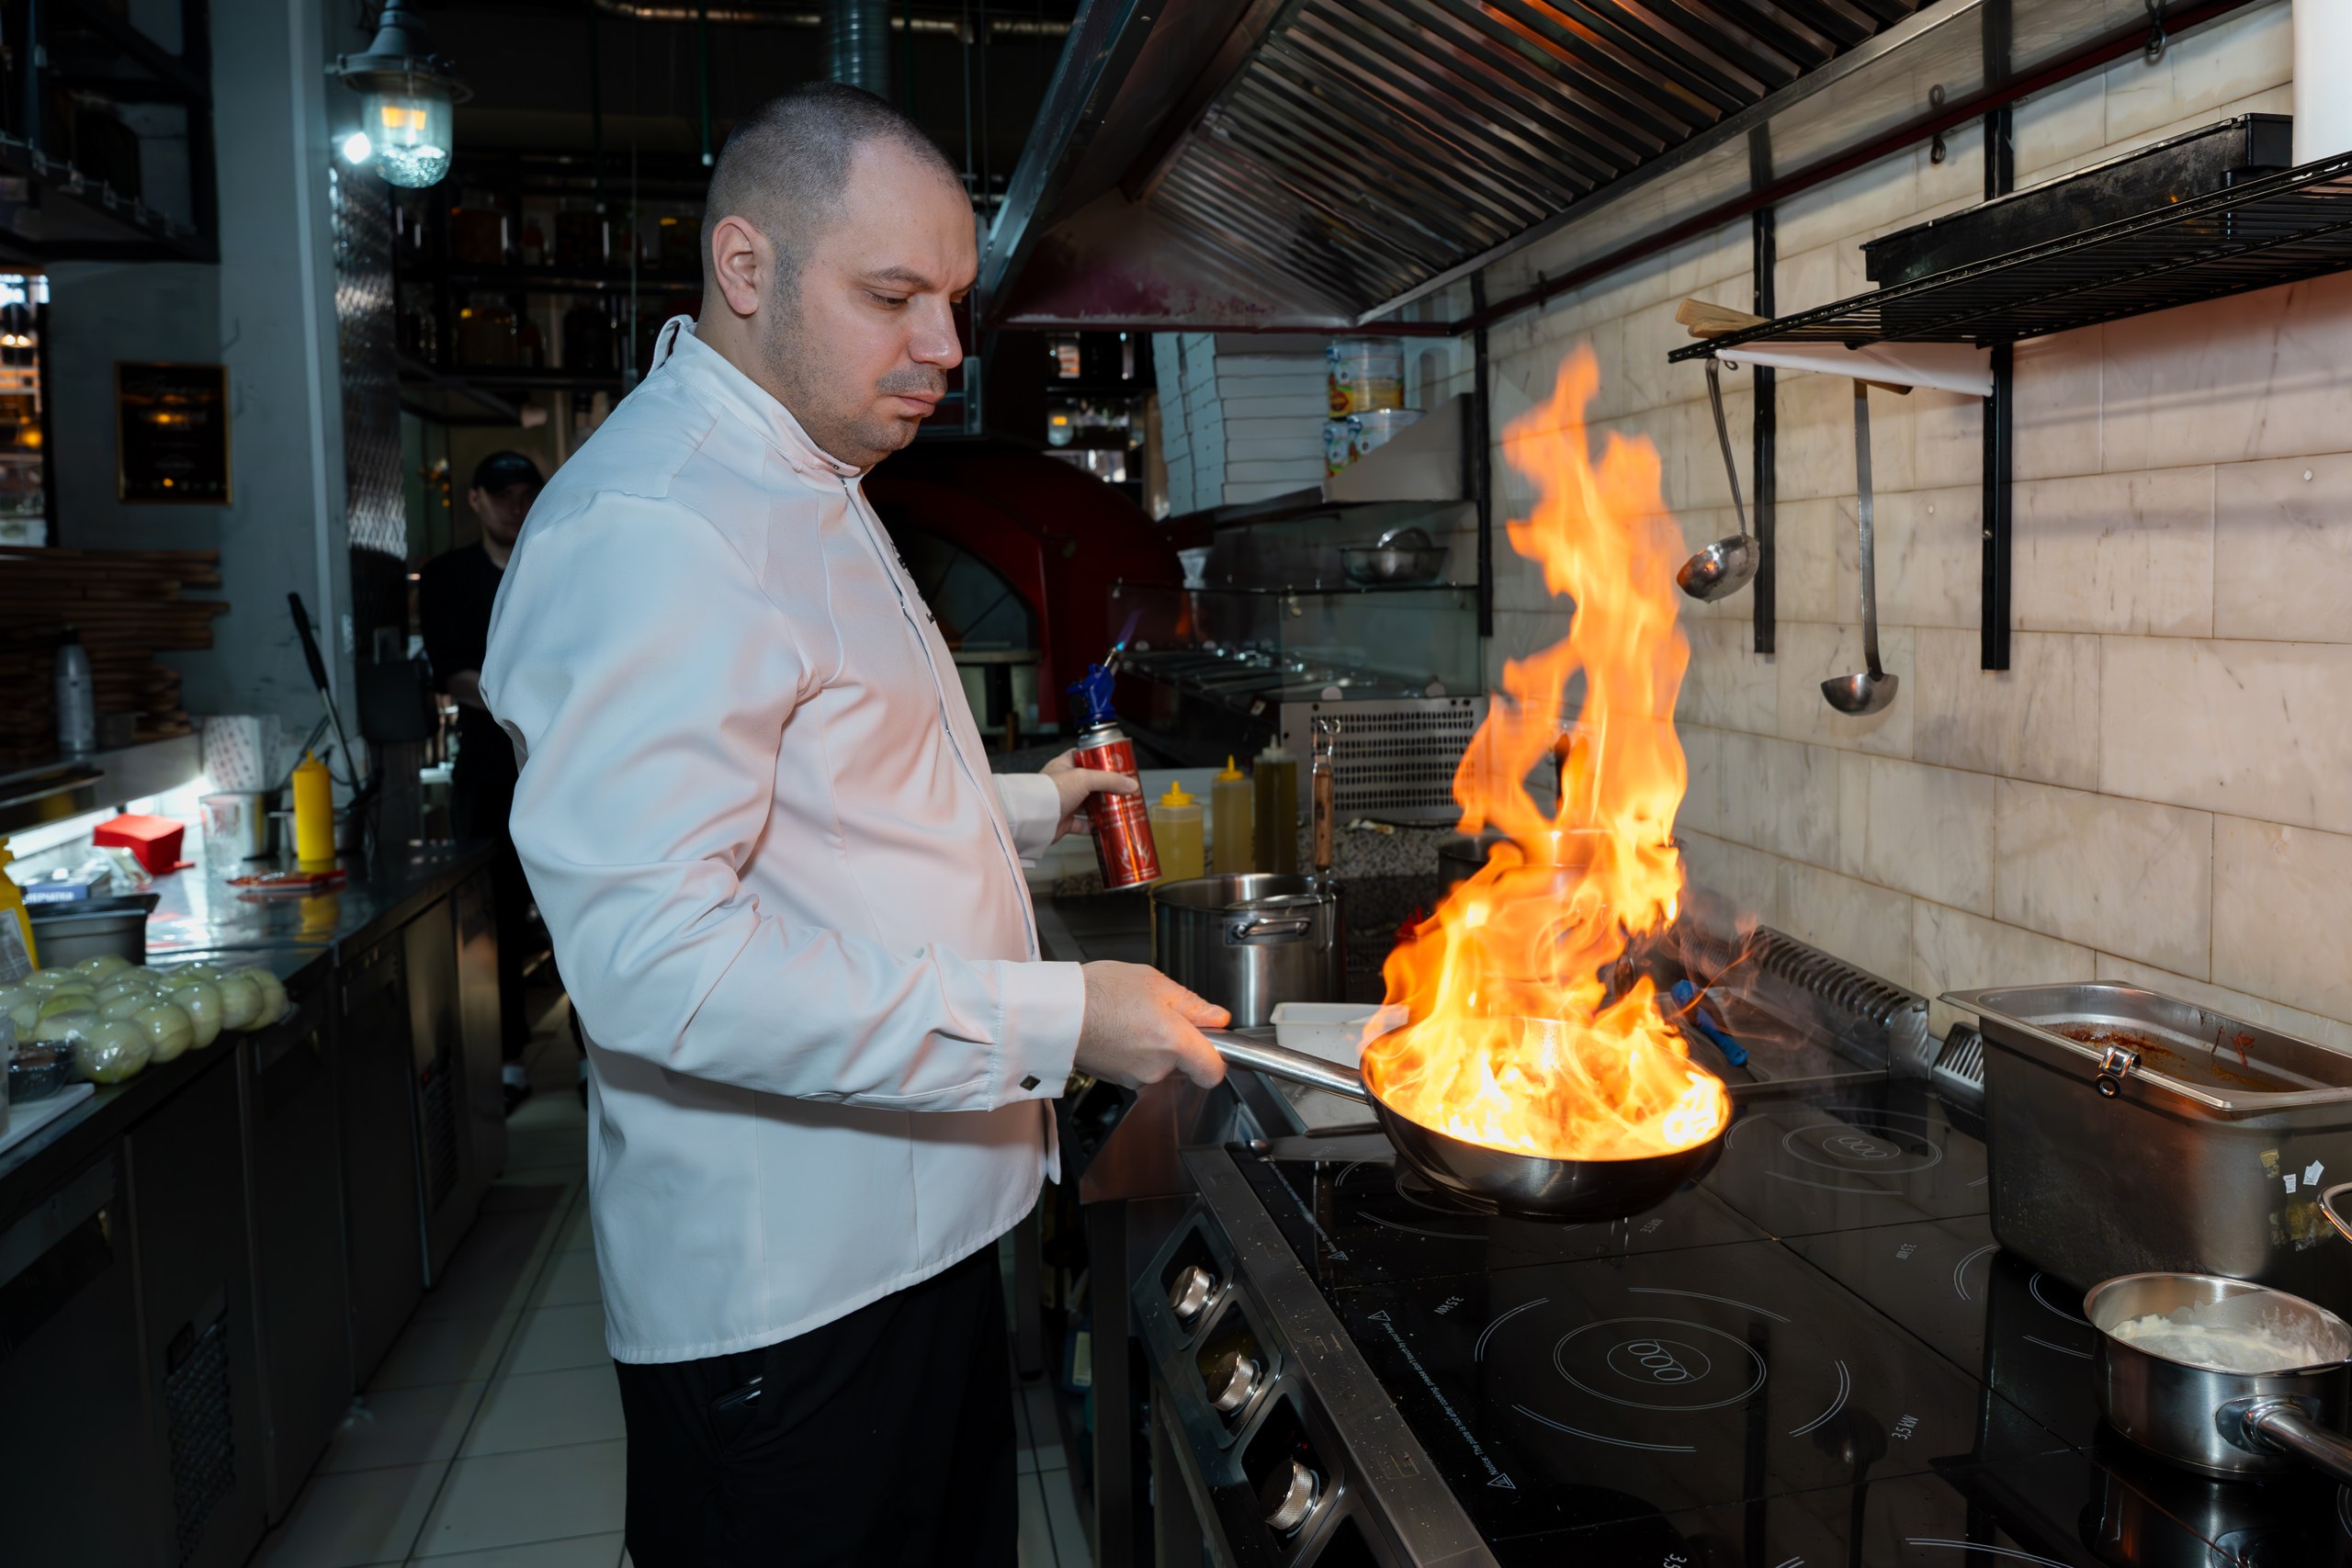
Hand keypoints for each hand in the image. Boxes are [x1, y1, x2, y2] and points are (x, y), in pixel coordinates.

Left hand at [1041, 748, 1139, 842]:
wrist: (1035, 817)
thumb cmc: (1053, 790)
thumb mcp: (1085, 778)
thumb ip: (1109, 780)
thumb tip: (1132, 785)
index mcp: (1065, 765)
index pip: (1084, 756)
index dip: (1099, 758)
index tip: (1115, 762)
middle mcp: (1064, 783)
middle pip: (1090, 783)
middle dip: (1107, 786)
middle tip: (1124, 787)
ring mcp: (1064, 803)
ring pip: (1088, 804)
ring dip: (1103, 807)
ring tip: (1121, 807)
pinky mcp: (1064, 821)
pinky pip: (1082, 824)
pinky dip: (1094, 826)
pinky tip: (1107, 826)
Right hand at [1075, 962, 1228, 1089]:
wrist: (1055, 1012)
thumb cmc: (1099, 992)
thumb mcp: (1154, 982)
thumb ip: (1192, 1004)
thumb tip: (1218, 1017)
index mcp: (1173, 1041)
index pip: (1214, 1071)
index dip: (1218, 1057)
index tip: (1213, 1043)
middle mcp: (1158, 1067)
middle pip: (1185, 1062)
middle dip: (1178, 1040)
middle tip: (1158, 1012)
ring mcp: (1136, 1077)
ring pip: (1160, 1064)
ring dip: (1153, 1044)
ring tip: (1132, 1016)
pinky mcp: (1117, 1079)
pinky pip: (1138, 1066)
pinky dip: (1133, 1050)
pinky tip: (1118, 1028)